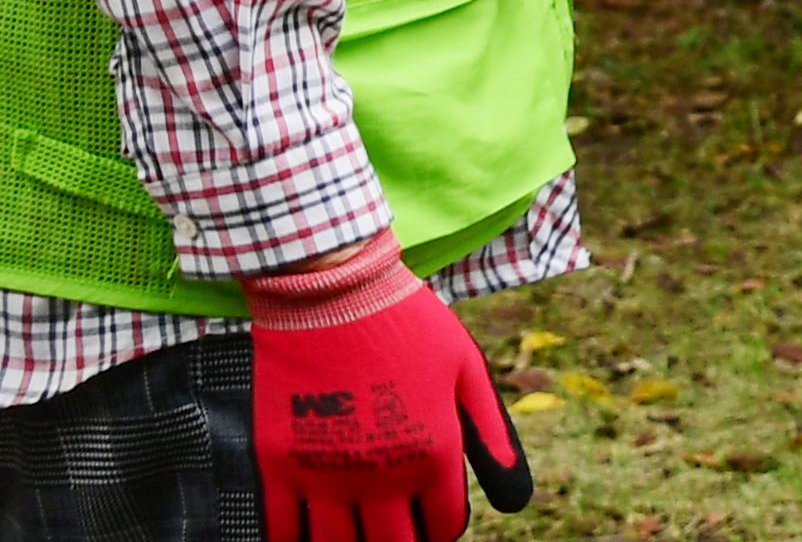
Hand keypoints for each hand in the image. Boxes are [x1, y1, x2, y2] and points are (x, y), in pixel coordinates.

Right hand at [241, 230, 530, 541]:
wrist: (331, 292)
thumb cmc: (408, 323)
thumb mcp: (466, 368)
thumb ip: (490, 432)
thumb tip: (515, 495)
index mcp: (432, 453)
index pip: (443, 525)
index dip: (442, 528)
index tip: (434, 519)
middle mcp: (380, 475)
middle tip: (399, 529)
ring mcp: (324, 474)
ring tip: (359, 530)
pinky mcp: (277, 465)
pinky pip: (283, 532)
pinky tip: (311, 533)